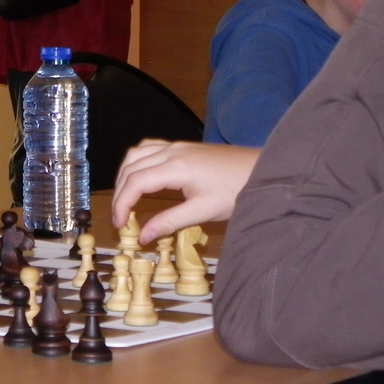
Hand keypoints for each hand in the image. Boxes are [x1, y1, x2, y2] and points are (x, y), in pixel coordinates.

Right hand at [111, 140, 259, 242]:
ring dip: (125, 175)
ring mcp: (177, 145)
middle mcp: (172, 151)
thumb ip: (170, 222)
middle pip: (131, 168)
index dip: (122, 204)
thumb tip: (144, 237)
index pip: (135, 183)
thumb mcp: (204, 211)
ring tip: (125, 198)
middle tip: (121, 218)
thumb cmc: (237, 191)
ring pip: (136, 154)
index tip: (120, 225)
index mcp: (176, 167)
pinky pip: (149, 148)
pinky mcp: (183, 146)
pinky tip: (140, 176)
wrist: (263, 170)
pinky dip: (137, 162)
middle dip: (120, 193)